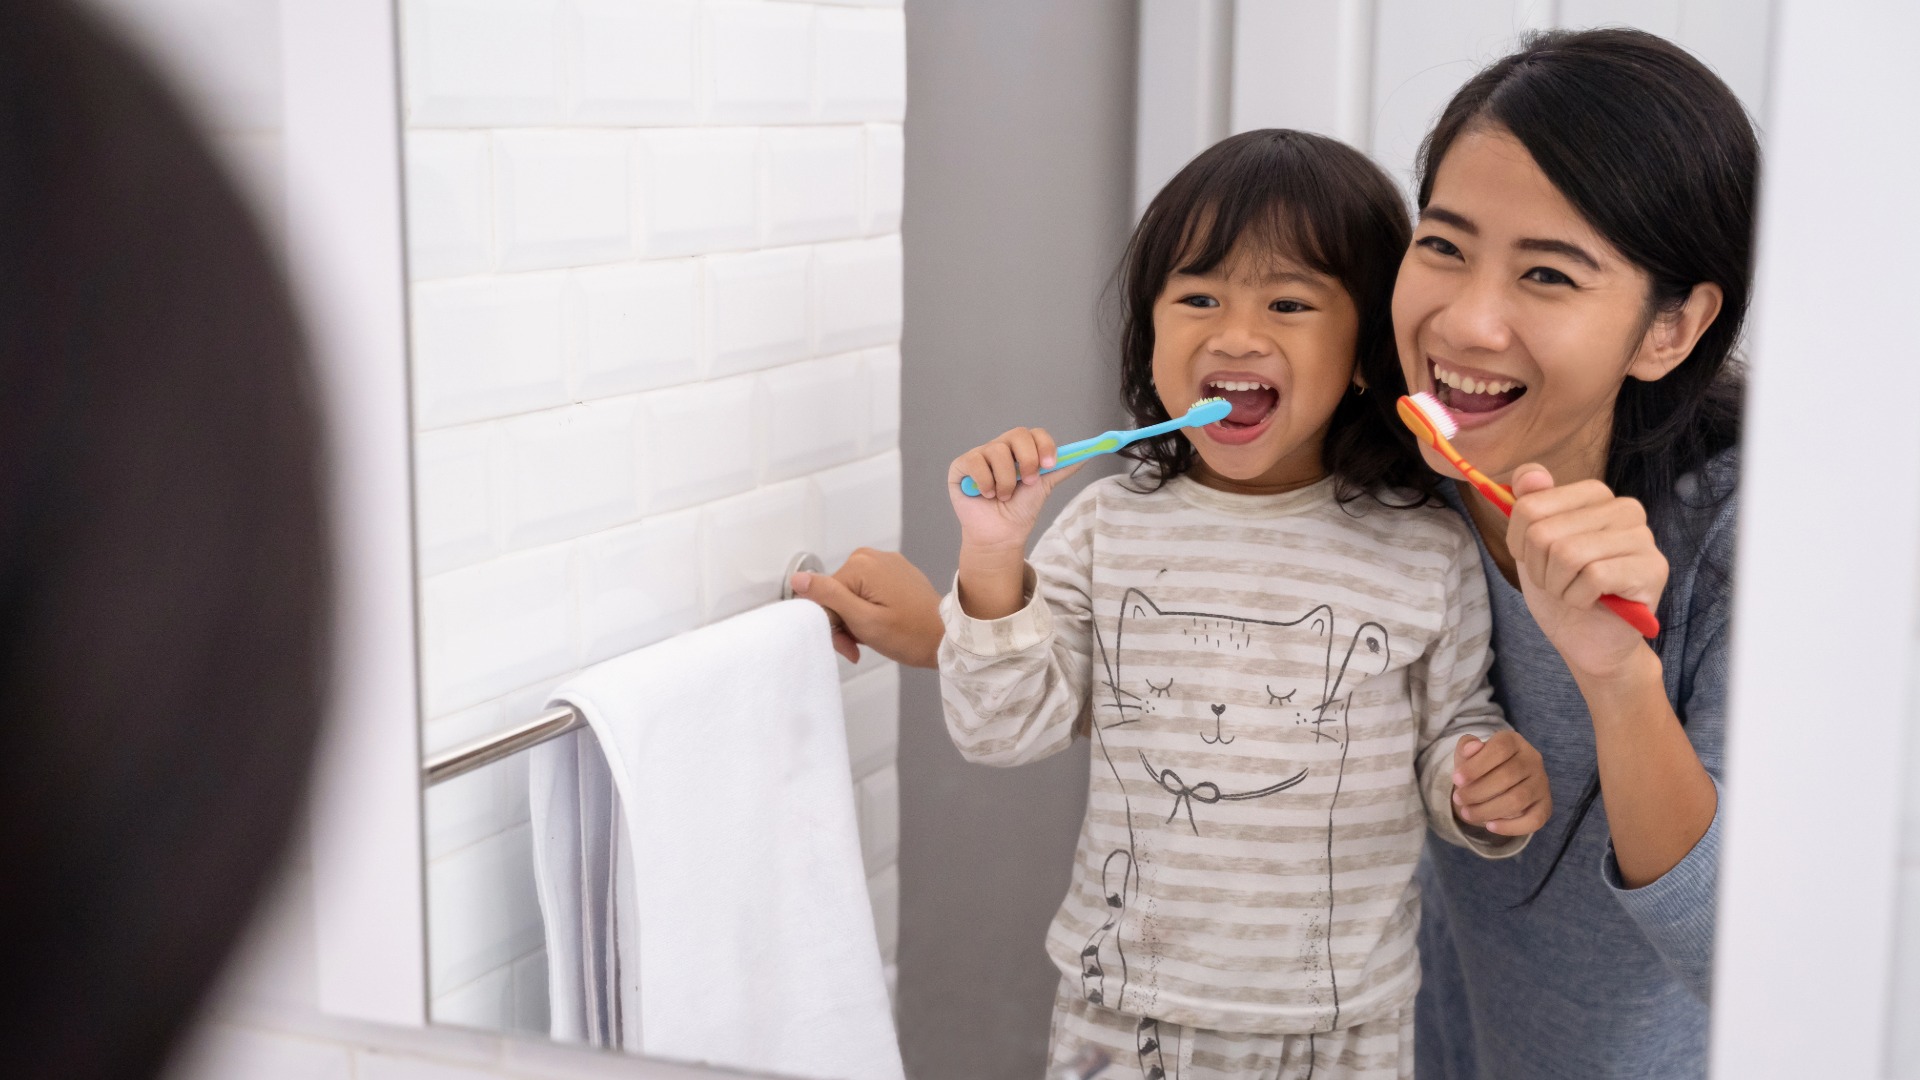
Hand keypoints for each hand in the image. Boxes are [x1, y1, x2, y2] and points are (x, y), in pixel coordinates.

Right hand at [789, 548, 943, 666]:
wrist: (947, 638)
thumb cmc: (911, 634)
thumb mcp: (863, 621)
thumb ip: (829, 597)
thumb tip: (798, 578)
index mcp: (860, 564)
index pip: (823, 595)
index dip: (831, 624)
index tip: (847, 644)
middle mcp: (870, 556)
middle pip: (835, 593)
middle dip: (842, 623)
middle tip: (857, 646)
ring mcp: (883, 562)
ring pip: (848, 594)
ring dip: (853, 620)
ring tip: (870, 638)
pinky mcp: (892, 573)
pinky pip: (865, 592)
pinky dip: (866, 612)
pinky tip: (878, 626)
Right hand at [948, 427, 1081, 618]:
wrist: (1001, 535)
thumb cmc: (1020, 510)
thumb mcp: (1044, 487)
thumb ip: (1061, 469)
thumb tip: (1084, 455)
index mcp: (1021, 450)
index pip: (1034, 433)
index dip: (1044, 445)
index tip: (1050, 465)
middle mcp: (1000, 448)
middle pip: (1017, 434)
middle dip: (1028, 460)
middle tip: (1028, 482)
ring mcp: (980, 455)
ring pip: (997, 451)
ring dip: (1006, 480)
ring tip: (1004, 497)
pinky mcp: (961, 467)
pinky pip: (975, 462)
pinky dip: (985, 482)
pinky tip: (986, 494)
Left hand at [1451, 731, 1550, 836]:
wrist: (1497, 785)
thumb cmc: (1480, 767)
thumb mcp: (1469, 754)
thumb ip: (1466, 747)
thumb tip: (1471, 747)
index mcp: (1514, 741)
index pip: (1500, 749)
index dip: (1476, 765)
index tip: (1456, 779)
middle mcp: (1533, 760)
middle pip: (1508, 776)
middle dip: (1477, 791)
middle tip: (1458, 799)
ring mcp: (1542, 784)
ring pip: (1518, 799)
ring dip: (1487, 810)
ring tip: (1467, 813)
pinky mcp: (1545, 806)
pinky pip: (1534, 820)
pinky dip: (1510, 827)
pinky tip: (1490, 826)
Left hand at [1507, 465, 1667, 679]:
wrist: (1590, 640)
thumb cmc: (1563, 589)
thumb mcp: (1533, 546)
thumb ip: (1530, 506)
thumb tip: (1530, 473)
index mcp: (1594, 495)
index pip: (1530, 505)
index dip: (1519, 542)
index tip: (1534, 559)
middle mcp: (1624, 508)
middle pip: (1544, 532)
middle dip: (1539, 569)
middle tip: (1558, 582)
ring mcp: (1643, 537)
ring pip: (1567, 554)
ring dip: (1558, 586)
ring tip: (1573, 592)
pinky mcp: (1652, 568)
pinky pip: (1592, 577)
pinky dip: (1577, 599)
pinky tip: (1591, 602)